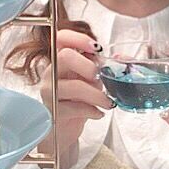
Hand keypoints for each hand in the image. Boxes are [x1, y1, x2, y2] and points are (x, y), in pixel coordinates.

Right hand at [38, 29, 113, 168]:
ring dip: (97, 95)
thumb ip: (99, 68)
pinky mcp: (52, 112)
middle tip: (100, 78)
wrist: (63, 129)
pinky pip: (75, 108)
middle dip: (89, 66)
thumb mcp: (89, 81)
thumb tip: (120, 58)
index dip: (79, 38)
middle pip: (65, 56)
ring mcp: (49, 92)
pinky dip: (92, 111)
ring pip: (74, 86)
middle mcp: (51, 73)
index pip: (61, 38)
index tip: (96, 48)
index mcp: (61, 61)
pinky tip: (98, 113)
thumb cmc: (76, 101)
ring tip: (108, 103)